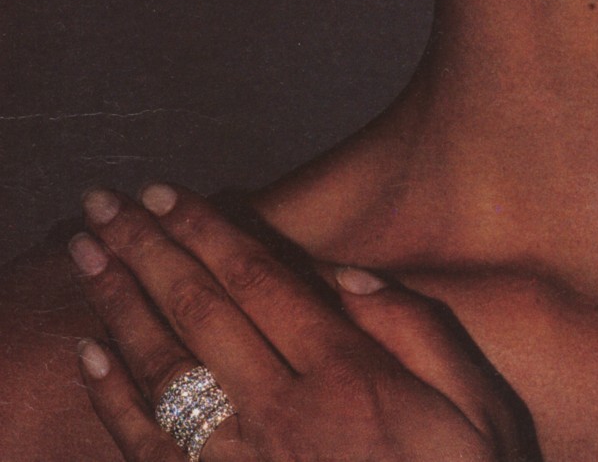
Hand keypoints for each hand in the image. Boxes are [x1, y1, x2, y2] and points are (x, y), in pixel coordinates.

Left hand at [69, 185, 540, 460]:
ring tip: (88, 254)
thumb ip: (416, 329)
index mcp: (347, 376)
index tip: (165, 193)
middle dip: (148, 249)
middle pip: (199, 312)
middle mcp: (282, 414)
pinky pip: (148, 452)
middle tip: (106, 203)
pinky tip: (90, 352)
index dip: (206, 231)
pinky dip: (113, 400)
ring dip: (119, 305)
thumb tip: (347, 275)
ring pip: (164, 371)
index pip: (259, 281)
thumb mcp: (477, 405)